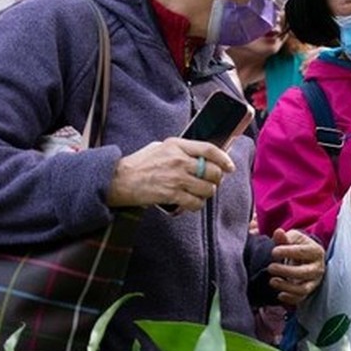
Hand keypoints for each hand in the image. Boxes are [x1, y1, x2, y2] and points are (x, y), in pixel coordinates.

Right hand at [107, 137, 234, 211]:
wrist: (120, 180)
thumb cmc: (140, 164)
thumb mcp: (160, 147)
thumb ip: (181, 150)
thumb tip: (202, 156)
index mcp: (177, 145)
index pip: (209, 149)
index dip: (224, 159)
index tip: (229, 166)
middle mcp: (179, 160)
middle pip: (213, 171)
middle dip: (216, 179)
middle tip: (212, 182)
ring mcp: (176, 178)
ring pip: (207, 189)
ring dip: (207, 193)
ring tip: (199, 193)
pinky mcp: (172, 195)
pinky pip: (195, 203)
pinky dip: (196, 205)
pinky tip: (191, 203)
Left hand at [267, 228, 324, 305]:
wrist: (306, 258)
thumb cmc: (298, 246)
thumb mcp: (293, 239)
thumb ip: (285, 238)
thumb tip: (278, 232)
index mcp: (315, 251)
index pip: (302, 252)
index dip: (287, 252)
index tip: (273, 252)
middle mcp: (317, 268)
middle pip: (304, 272)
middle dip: (286, 271)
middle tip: (270, 267)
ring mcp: (314, 281)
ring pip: (303, 289)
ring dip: (286, 287)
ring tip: (272, 281)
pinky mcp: (308, 292)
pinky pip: (300, 299)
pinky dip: (289, 299)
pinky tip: (279, 294)